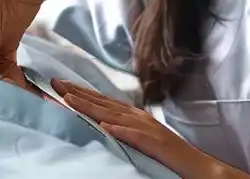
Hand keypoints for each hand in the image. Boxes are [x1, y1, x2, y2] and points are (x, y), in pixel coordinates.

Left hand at [51, 79, 249, 178]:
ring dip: (91, 107)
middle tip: (53, 83)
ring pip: (114, 115)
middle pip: (102, 103)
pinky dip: (120, 130)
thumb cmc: (166, 154)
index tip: (57, 85)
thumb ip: (120, 129)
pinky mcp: (156, 144)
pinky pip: (136, 136)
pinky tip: (104, 125)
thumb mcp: (139, 137)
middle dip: (77, 93)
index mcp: (133, 115)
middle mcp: (138, 117)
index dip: (79, 92)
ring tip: (68, 100)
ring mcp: (147, 129)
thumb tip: (97, 123)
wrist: (196, 166)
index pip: (101, 101)